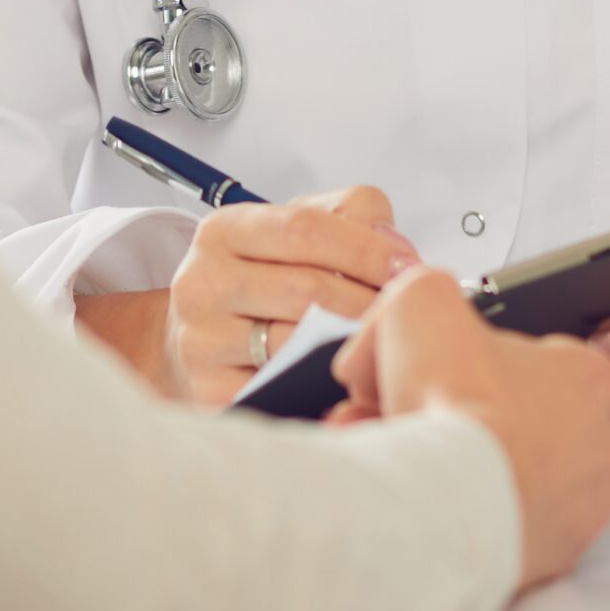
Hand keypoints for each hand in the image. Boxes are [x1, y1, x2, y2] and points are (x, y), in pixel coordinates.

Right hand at [159, 187, 420, 407]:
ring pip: (297, 345)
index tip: (407, 267)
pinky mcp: (211, 393)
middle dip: (369, 303)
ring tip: (384, 346)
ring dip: (352, 349)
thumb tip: (396, 255)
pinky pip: (284, 393)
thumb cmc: (266, 279)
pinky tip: (350, 385)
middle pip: (307, 290)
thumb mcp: (297, 229)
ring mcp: (202, 341)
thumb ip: (351, 217)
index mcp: (223, 231)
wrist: (205, 335)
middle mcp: (203, 282)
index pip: (303, 231)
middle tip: (407, 316)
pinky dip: (324, 391)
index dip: (364, 249)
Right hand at [329, 266, 609, 591]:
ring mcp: (580, 507)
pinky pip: (502, 522)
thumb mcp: (424, 299)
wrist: (450, 501)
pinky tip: (416, 491)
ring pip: (504, 470)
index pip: (532, 353)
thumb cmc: (456, 405)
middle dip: (448, 410)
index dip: (466, 352)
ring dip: (450, 458)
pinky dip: (461, 507)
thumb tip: (408, 317)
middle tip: (396, 405)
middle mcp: (598, 444)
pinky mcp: (552, 556)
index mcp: (587, 377)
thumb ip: (423, 289)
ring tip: (392, 448)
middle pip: (511, 415)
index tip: (433, 362)